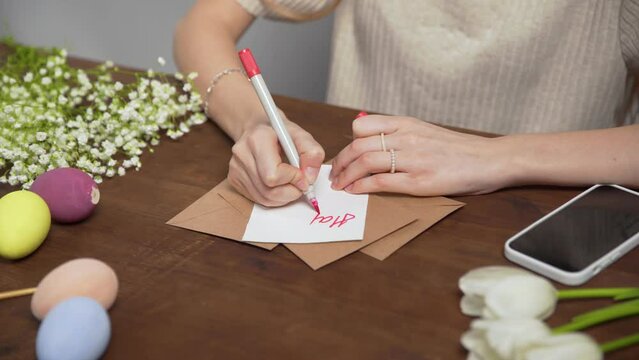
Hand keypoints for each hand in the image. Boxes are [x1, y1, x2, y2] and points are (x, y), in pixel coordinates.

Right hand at [228, 113, 324, 205]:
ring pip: (264, 199)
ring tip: (290, 183)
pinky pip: (258, 199)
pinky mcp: (233, 179)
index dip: (293, 179)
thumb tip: (309, 178)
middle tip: (300, 184)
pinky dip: (274, 197)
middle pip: (269, 191)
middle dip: (290, 192)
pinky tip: (278, 184)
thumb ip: (312, 153)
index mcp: (257, 139)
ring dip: (284, 196)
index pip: (273, 175)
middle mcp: (242, 154)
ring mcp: (235, 168)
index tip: (303, 175)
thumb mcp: (301, 135)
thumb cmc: (280, 133)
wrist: (257, 128)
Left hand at [329, 115, 511, 195]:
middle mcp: (407, 137)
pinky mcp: (420, 181)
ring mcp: (413, 159)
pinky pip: (381, 182)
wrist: (490, 159)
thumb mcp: (425, 131)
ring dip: (347, 176)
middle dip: (340, 163)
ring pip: (365, 162)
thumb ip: (400, 133)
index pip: (362, 126)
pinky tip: (355, 192)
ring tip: (340, 186)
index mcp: (406, 123)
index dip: (347, 143)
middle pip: (358, 146)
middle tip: (334, 175)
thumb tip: (371, 140)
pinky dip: (362, 187)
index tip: (342, 156)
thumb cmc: (457, 149)